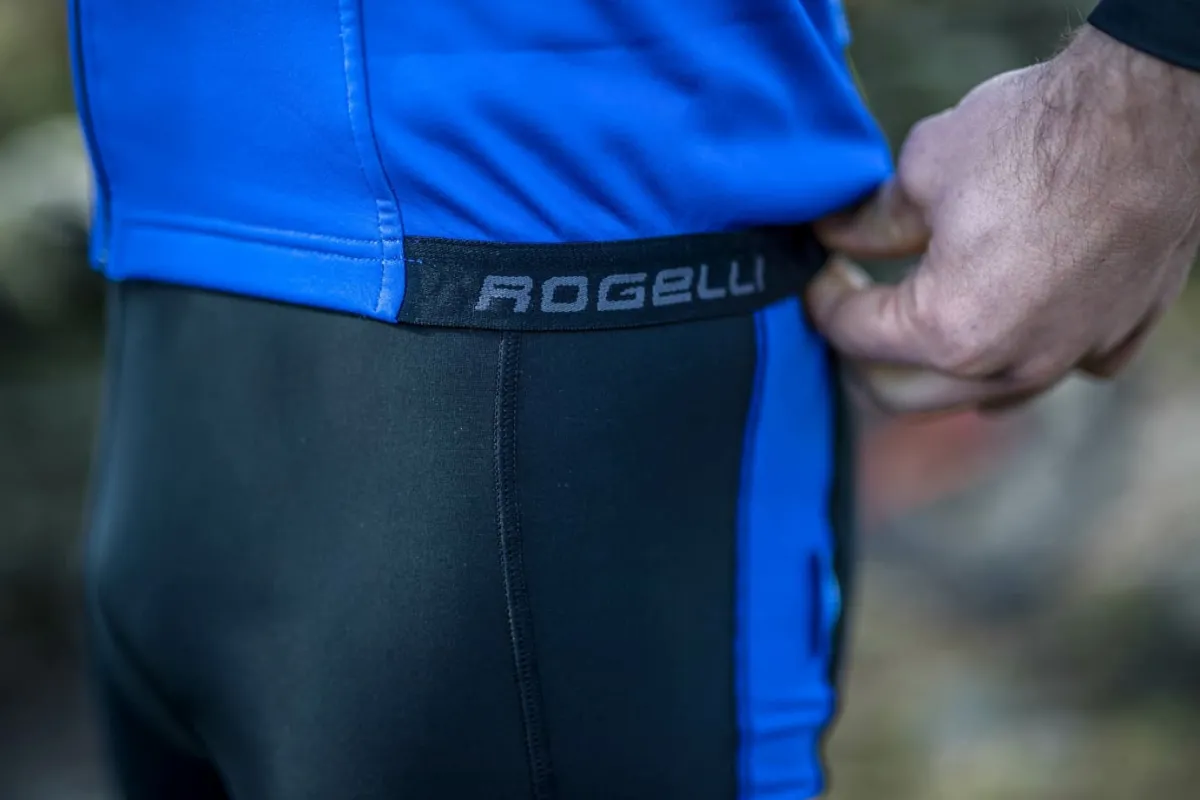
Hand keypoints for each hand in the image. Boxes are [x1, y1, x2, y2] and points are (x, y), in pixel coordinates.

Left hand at [808, 25, 1199, 414]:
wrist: (1152, 111)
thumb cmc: (1038, 134)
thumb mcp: (924, 169)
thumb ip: (870, 222)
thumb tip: (834, 237)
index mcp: (948, 328)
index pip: (852, 336)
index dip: (823, 299)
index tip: (820, 271)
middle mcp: (1008, 365)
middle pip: (898, 394)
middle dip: (862, 353)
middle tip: (855, 301)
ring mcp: (1067, 360)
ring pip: (973, 398)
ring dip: (932, 368)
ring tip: (918, 314)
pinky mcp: (1115, 340)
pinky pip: (1047, 372)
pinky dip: (1013, 355)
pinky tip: (1005, 311)